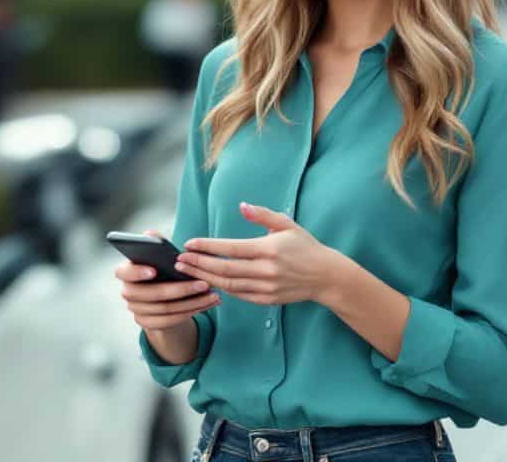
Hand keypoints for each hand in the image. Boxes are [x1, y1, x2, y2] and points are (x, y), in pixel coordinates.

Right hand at [114, 230, 220, 330]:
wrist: (162, 298)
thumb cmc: (161, 271)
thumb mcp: (160, 257)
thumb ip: (156, 246)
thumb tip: (150, 234)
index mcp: (126, 272)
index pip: (123, 272)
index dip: (137, 272)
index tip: (154, 270)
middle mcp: (127, 292)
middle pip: (151, 294)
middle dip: (180, 289)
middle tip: (204, 284)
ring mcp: (136, 310)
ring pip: (165, 309)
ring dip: (192, 302)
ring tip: (212, 294)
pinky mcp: (147, 324)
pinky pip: (170, 321)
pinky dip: (190, 312)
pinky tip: (205, 304)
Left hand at [175, 202, 341, 305]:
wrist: (326, 276)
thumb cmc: (305, 246)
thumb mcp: (286, 224)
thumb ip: (262, 215)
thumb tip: (241, 206)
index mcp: (268, 249)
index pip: (230, 248)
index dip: (207, 247)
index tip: (189, 244)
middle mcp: (266, 270)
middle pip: (224, 269)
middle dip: (199, 264)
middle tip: (180, 261)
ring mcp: (266, 287)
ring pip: (229, 285)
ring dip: (205, 278)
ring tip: (188, 272)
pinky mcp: (268, 300)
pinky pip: (239, 295)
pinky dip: (223, 289)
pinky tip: (209, 282)